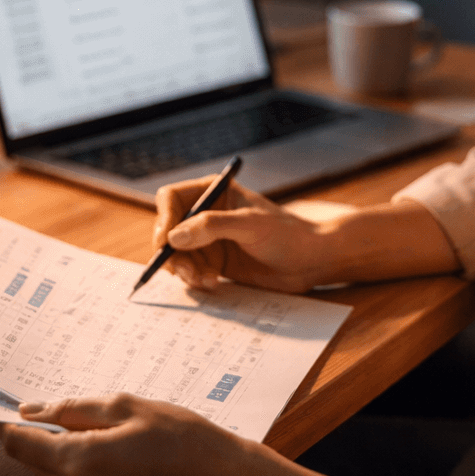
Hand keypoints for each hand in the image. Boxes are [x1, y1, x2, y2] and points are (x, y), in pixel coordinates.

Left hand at [0, 394, 423, 475]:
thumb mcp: (128, 406)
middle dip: (39, 428)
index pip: (16, 444)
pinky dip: (81, 457)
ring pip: (55, 468)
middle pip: (34, 458)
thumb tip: (31, 410)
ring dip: (64, 442)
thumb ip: (74, 409)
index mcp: (78, 464)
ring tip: (103, 416)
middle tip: (56, 396)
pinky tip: (113, 438)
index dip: (0, 420)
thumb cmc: (184, 438)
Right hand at [152, 178, 329, 292]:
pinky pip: (190, 271)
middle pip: (167, 230)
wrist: (310, 261)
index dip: (164, 219)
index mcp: (212, 192)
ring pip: (176, 255)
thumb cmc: (287, 234)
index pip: (171, 199)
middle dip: (172, 253)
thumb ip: (212, 227)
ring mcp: (208, 240)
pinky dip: (195, 279)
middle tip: (184, 271)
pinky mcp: (214, 263)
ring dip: (184, 270)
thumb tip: (174, 237)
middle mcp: (205, 214)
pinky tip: (213, 283)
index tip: (167, 242)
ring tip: (205, 279)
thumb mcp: (250, 225)